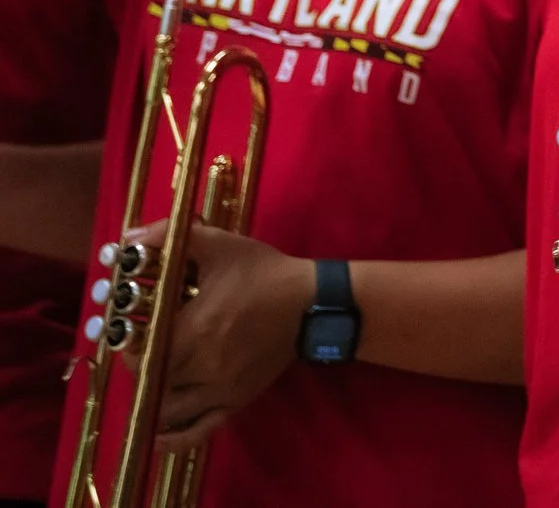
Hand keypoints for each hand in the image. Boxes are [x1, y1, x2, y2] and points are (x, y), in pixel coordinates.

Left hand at [122, 222, 314, 449]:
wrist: (312, 302)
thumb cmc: (263, 273)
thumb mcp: (221, 246)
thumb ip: (174, 239)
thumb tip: (129, 236)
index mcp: (194, 330)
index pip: (140, 351)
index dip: (129, 344)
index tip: (133, 330)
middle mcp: (202, 366)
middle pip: (150, 379)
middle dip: (140, 365)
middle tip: (143, 349)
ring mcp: (219, 389)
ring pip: (167, 408)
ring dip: (152, 396)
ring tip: (153, 379)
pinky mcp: (235, 401)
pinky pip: (197, 431)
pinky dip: (173, 439)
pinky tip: (159, 437)